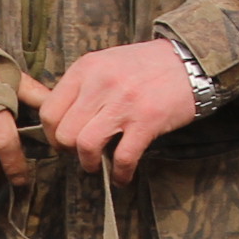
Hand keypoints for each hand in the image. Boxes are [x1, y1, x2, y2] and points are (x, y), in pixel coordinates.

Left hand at [36, 38, 198, 181]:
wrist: (189, 62)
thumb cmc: (146, 66)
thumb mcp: (106, 63)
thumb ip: (82, 86)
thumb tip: (61, 120)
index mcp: (86, 68)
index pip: (49, 111)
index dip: (52, 134)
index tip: (63, 142)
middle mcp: (100, 83)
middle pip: (64, 133)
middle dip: (69, 152)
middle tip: (81, 154)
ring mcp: (123, 102)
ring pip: (85, 146)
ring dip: (89, 164)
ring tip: (98, 165)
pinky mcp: (147, 120)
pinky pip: (123, 158)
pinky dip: (120, 174)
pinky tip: (123, 176)